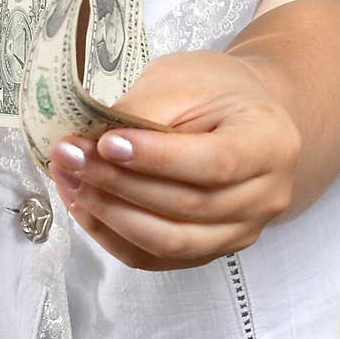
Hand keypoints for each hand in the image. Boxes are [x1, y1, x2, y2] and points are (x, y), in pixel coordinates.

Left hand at [48, 50, 300, 269]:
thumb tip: (88, 145)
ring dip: (109, 214)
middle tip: (68, 156)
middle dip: (118, 183)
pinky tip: (84, 204)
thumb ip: (145, 112)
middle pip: (187, 206)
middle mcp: (267, 196)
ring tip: (69, 179)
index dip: (158, 159)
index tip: (106, 141)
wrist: (243, 114)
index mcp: (271, 141)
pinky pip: (156, 258)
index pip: (216, 162)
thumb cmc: (216, 89)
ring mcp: (242, 231)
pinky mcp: (211, 251)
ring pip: (168, 241)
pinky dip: (112, 235)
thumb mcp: (185, 80)